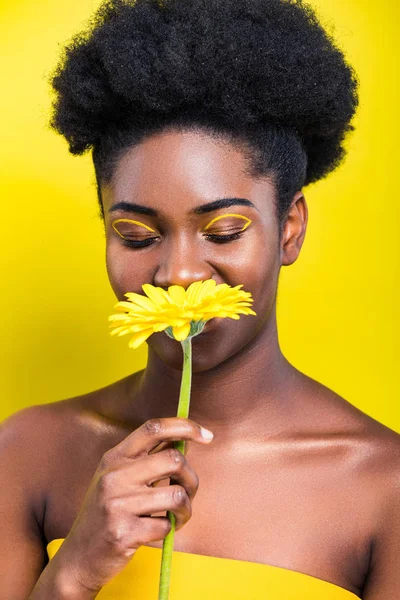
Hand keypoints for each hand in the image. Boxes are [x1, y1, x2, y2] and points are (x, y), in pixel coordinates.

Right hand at [54, 417, 213, 592]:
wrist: (79, 557)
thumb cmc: (108, 513)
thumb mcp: (118, 478)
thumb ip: (147, 459)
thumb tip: (186, 439)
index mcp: (114, 457)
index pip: (153, 428)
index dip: (185, 426)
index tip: (207, 436)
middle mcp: (113, 476)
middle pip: (173, 459)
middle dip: (191, 478)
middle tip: (188, 492)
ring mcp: (116, 504)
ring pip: (176, 495)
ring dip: (186, 508)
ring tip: (178, 515)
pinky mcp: (123, 532)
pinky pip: (166, 525)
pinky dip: (170, 529)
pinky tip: (157, 531)